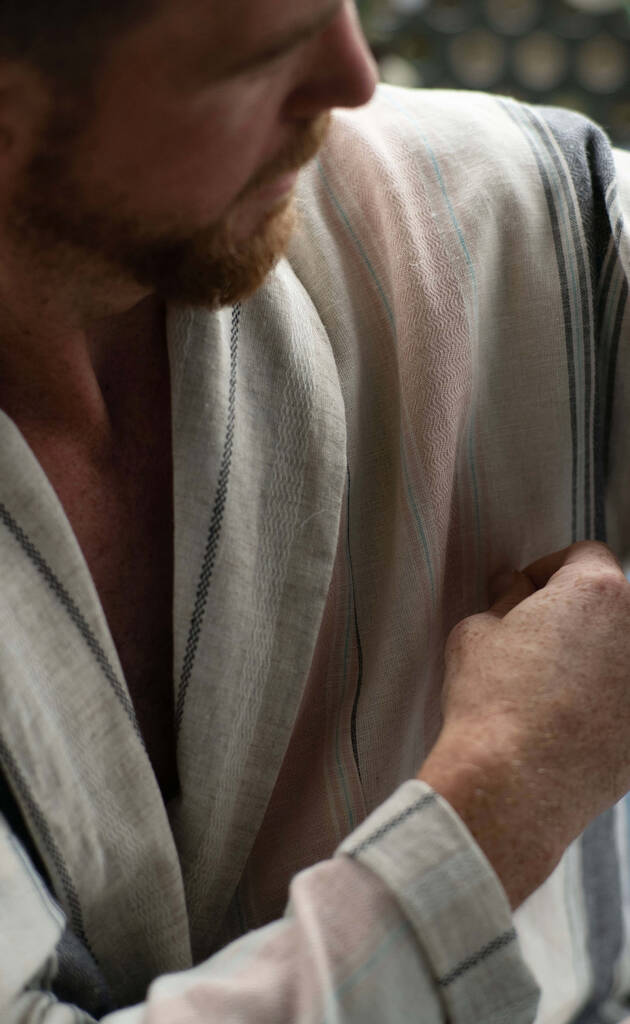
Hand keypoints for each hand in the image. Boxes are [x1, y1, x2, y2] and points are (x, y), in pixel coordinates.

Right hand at [418, 541, 629, 907]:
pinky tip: (563, 721)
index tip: (524, 592)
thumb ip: (503, 600)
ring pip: (619, 653)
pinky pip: (623, 699)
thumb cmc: (491, 701)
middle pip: (610, 602)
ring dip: (591, 655)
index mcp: (598, 592)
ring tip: (546, 683)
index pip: (585, 555)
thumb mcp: (477, 632)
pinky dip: (603, 701)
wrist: (514, 785)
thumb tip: (511, 587)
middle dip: (573, 611)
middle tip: (530, 636)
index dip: (548, 568)